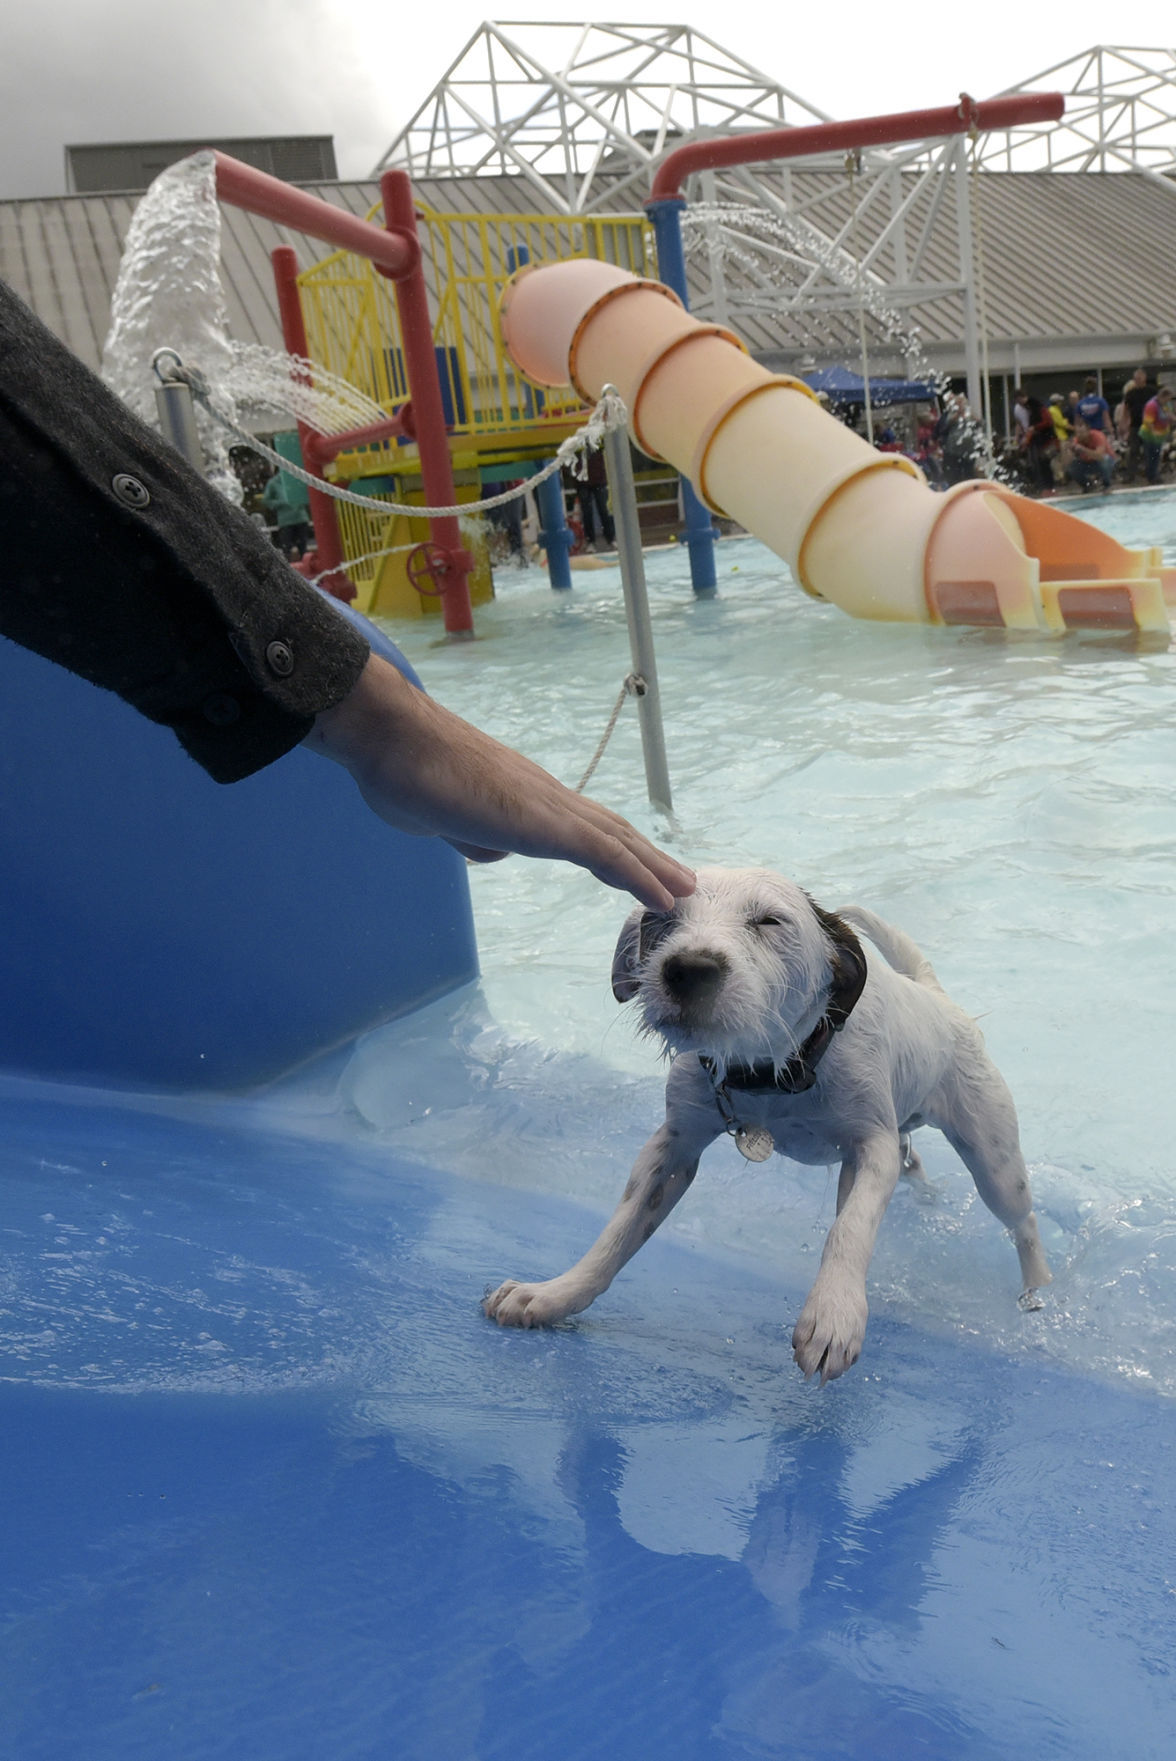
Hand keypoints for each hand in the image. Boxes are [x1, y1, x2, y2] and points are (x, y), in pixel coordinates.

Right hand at [304, 654, 695, 910]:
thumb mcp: (440, 816)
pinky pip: (602, 852)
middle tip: (677, 881)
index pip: (578, 826)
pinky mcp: (541, 821)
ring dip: (652, 867)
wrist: (389, 736)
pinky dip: (637, 875)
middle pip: (607, 830)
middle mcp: (543, 796)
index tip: (635, 870)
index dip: (611, 849)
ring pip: (614, 840)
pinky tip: (660, 896)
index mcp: (521, 796)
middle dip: (644, 858)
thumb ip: (468, 832)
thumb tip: (490, 849)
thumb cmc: (404, 769)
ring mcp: (545, 805)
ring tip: (682, 889)